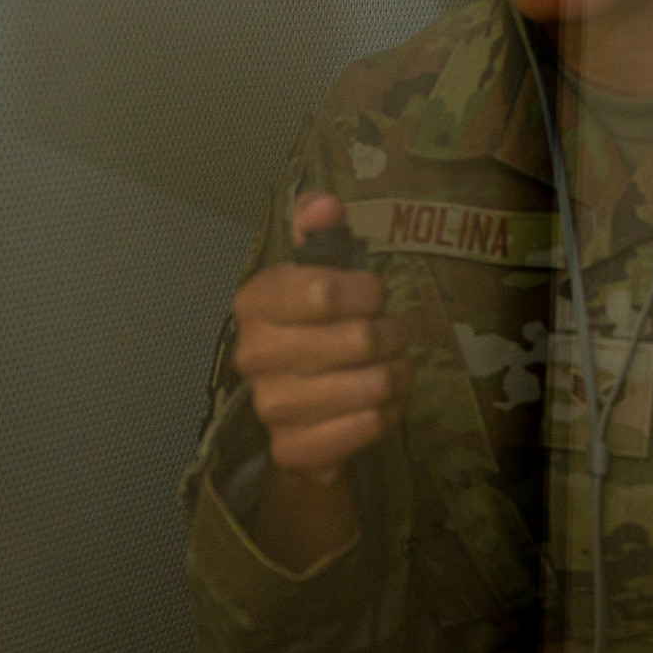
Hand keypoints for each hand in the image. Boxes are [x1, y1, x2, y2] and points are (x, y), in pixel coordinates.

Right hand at [232, 192, 408, 481]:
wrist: (297, 408)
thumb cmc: (313, 324)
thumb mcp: (317, 268)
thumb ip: (319, 228)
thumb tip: (325, 203)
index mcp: (256, 303)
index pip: (325, 290)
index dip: (368, 291)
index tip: (374, 295)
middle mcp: (254, 355)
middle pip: (360, 339)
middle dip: (392, 333)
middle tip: (392, 335)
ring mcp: (272, 406)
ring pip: (373, 385)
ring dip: (397, 374)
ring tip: (391, 367)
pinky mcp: (294, 449)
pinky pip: (366, 428)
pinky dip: (388, 414)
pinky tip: (380, 404)